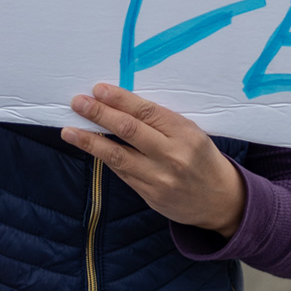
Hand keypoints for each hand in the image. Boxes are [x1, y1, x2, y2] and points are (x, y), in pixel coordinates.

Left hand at [62, 83, 246, 236]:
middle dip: (100, 114)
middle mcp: (172, 155)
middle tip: (78, 102)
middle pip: (129, 130)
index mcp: (185, 132)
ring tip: (69, 130)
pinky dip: (103, 158)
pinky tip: (89, 147)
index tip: (99, 89)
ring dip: (89, 141)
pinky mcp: (150, 195)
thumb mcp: (191, 133)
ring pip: (118, 155)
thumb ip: (161, 122)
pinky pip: (121, 172)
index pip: (147, 111)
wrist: (220, 201)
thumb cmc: (202, 158)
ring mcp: (160, 178)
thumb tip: (120, 105)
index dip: (120, 99)